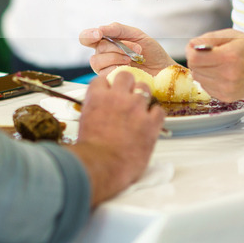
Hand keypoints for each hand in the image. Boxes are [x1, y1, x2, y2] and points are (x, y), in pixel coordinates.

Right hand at [71, 72, 164, 205]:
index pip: (102, 79)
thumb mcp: (85, 124)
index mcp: (97, 98)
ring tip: (141, 106)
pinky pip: (159, 110)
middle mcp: (117, 98)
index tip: (109, 91)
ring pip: (144, 88)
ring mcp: (136, 108)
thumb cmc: (91, 151)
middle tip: (128, 94)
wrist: (102, 166)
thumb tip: (98, 112)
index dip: (107, 86)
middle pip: (125, 76)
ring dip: (143, 95)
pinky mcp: (151, 122)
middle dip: (127, 84)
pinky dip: (155, 114)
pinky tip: (151, 121)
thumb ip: (94, 111)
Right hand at [79, 22, 174, 76]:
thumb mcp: (136, 35)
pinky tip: (130, 68)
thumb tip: (100, 28)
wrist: (162, 69)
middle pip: (97, 48)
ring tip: (132, 59)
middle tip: (136, 49)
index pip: (86, 37)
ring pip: (97, 62)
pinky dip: (118, 68)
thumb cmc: (150, 52)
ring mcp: (105, 69)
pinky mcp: (109, 80)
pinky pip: (104, 73)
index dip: (88, 35)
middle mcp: (103, 55)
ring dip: (116, 57)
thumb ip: (118, 29)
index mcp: (107, 41)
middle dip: (117, 47)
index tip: (99, 34)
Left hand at [185, 29, 243, 101]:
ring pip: (198, 78)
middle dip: (197, 59)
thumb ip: (210, 38)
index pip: (194, 58)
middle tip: (209, 54)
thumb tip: (192, 45)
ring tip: (217, 64)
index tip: (195, 47)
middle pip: (194, 68)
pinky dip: (209, 79)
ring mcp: (227, 89)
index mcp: (229, 56)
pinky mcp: (226, 97)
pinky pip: (206, 87)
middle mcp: (228, 75)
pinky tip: (221, 73)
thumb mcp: (234, 35)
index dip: (191, 51)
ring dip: (202, 70)